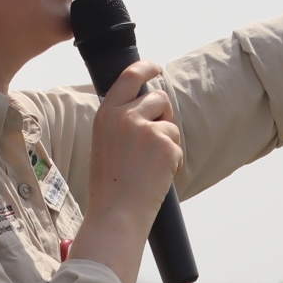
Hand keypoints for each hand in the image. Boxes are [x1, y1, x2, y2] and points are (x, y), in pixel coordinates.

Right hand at [69, 59, 182, 282]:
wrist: (116, 213)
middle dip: (163, 116)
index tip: (155, 68)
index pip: (129, 77)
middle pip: (158, 99)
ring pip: (170, 123)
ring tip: (149, 166)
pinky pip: (177, 144)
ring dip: (167, 141)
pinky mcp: (165, 144)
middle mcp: (125, 116)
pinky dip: (172, 160)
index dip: (145, 68)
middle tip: (154, 142)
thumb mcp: (105, 144)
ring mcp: (146, 128)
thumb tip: (146, 107)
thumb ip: (121, 122)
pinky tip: (156, 176)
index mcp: (105, 115)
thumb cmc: (109, 186)